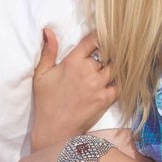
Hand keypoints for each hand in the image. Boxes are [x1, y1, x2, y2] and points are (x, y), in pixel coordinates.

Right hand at [29, 27, 117, 151]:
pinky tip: (118, 80)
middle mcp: (87, 71)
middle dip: (108, 54)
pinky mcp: (106, 99)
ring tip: (116, 66)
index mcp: (72, 62)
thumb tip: (48, 30)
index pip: (93, 41)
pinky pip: (120, 85)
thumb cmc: (46, 102)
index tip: (104, 36)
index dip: (100, 37)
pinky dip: (120, 81)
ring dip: (115, 66)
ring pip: (116, 67)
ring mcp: (98, 85)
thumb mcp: (41, 75)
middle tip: (112, 53)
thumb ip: (47, 51)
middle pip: (107, 54)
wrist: (54, 130)